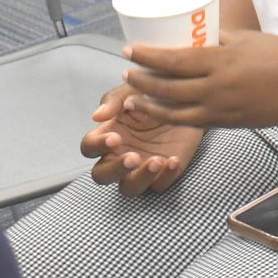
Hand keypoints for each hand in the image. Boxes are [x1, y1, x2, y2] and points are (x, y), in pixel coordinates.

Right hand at [81, 82, 204, 195]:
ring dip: (140, 179)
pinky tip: (174, 160)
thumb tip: (97, 116)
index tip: (115, 138)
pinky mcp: (163, 173)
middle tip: (133, 157)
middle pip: (102, 175)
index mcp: (107, 135)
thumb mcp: (134, 89)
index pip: (89, 147)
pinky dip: (166, 176)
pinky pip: (159, 184)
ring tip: (156, 161)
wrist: (188, 98)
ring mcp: (140, 168)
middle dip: (115, 169)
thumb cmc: (154, 94)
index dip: (97, 146)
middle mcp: (119, 155)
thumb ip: (114, 100)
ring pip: (129, 188)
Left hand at [123, 29, 277, 128]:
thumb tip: (196, 35)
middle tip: (125, 73)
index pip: (173, 59)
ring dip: (149, 104)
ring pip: (174, 111)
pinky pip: (192, 123)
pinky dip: (172, 118)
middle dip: (141, 81)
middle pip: (167, 86)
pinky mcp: (227, 123)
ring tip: (132, 99)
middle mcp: (215, 87)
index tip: (129, 50)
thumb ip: (220, 39)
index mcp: (221, 61)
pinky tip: (162, 113)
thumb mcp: (249, 38)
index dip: (147, 56)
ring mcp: (220, 109)